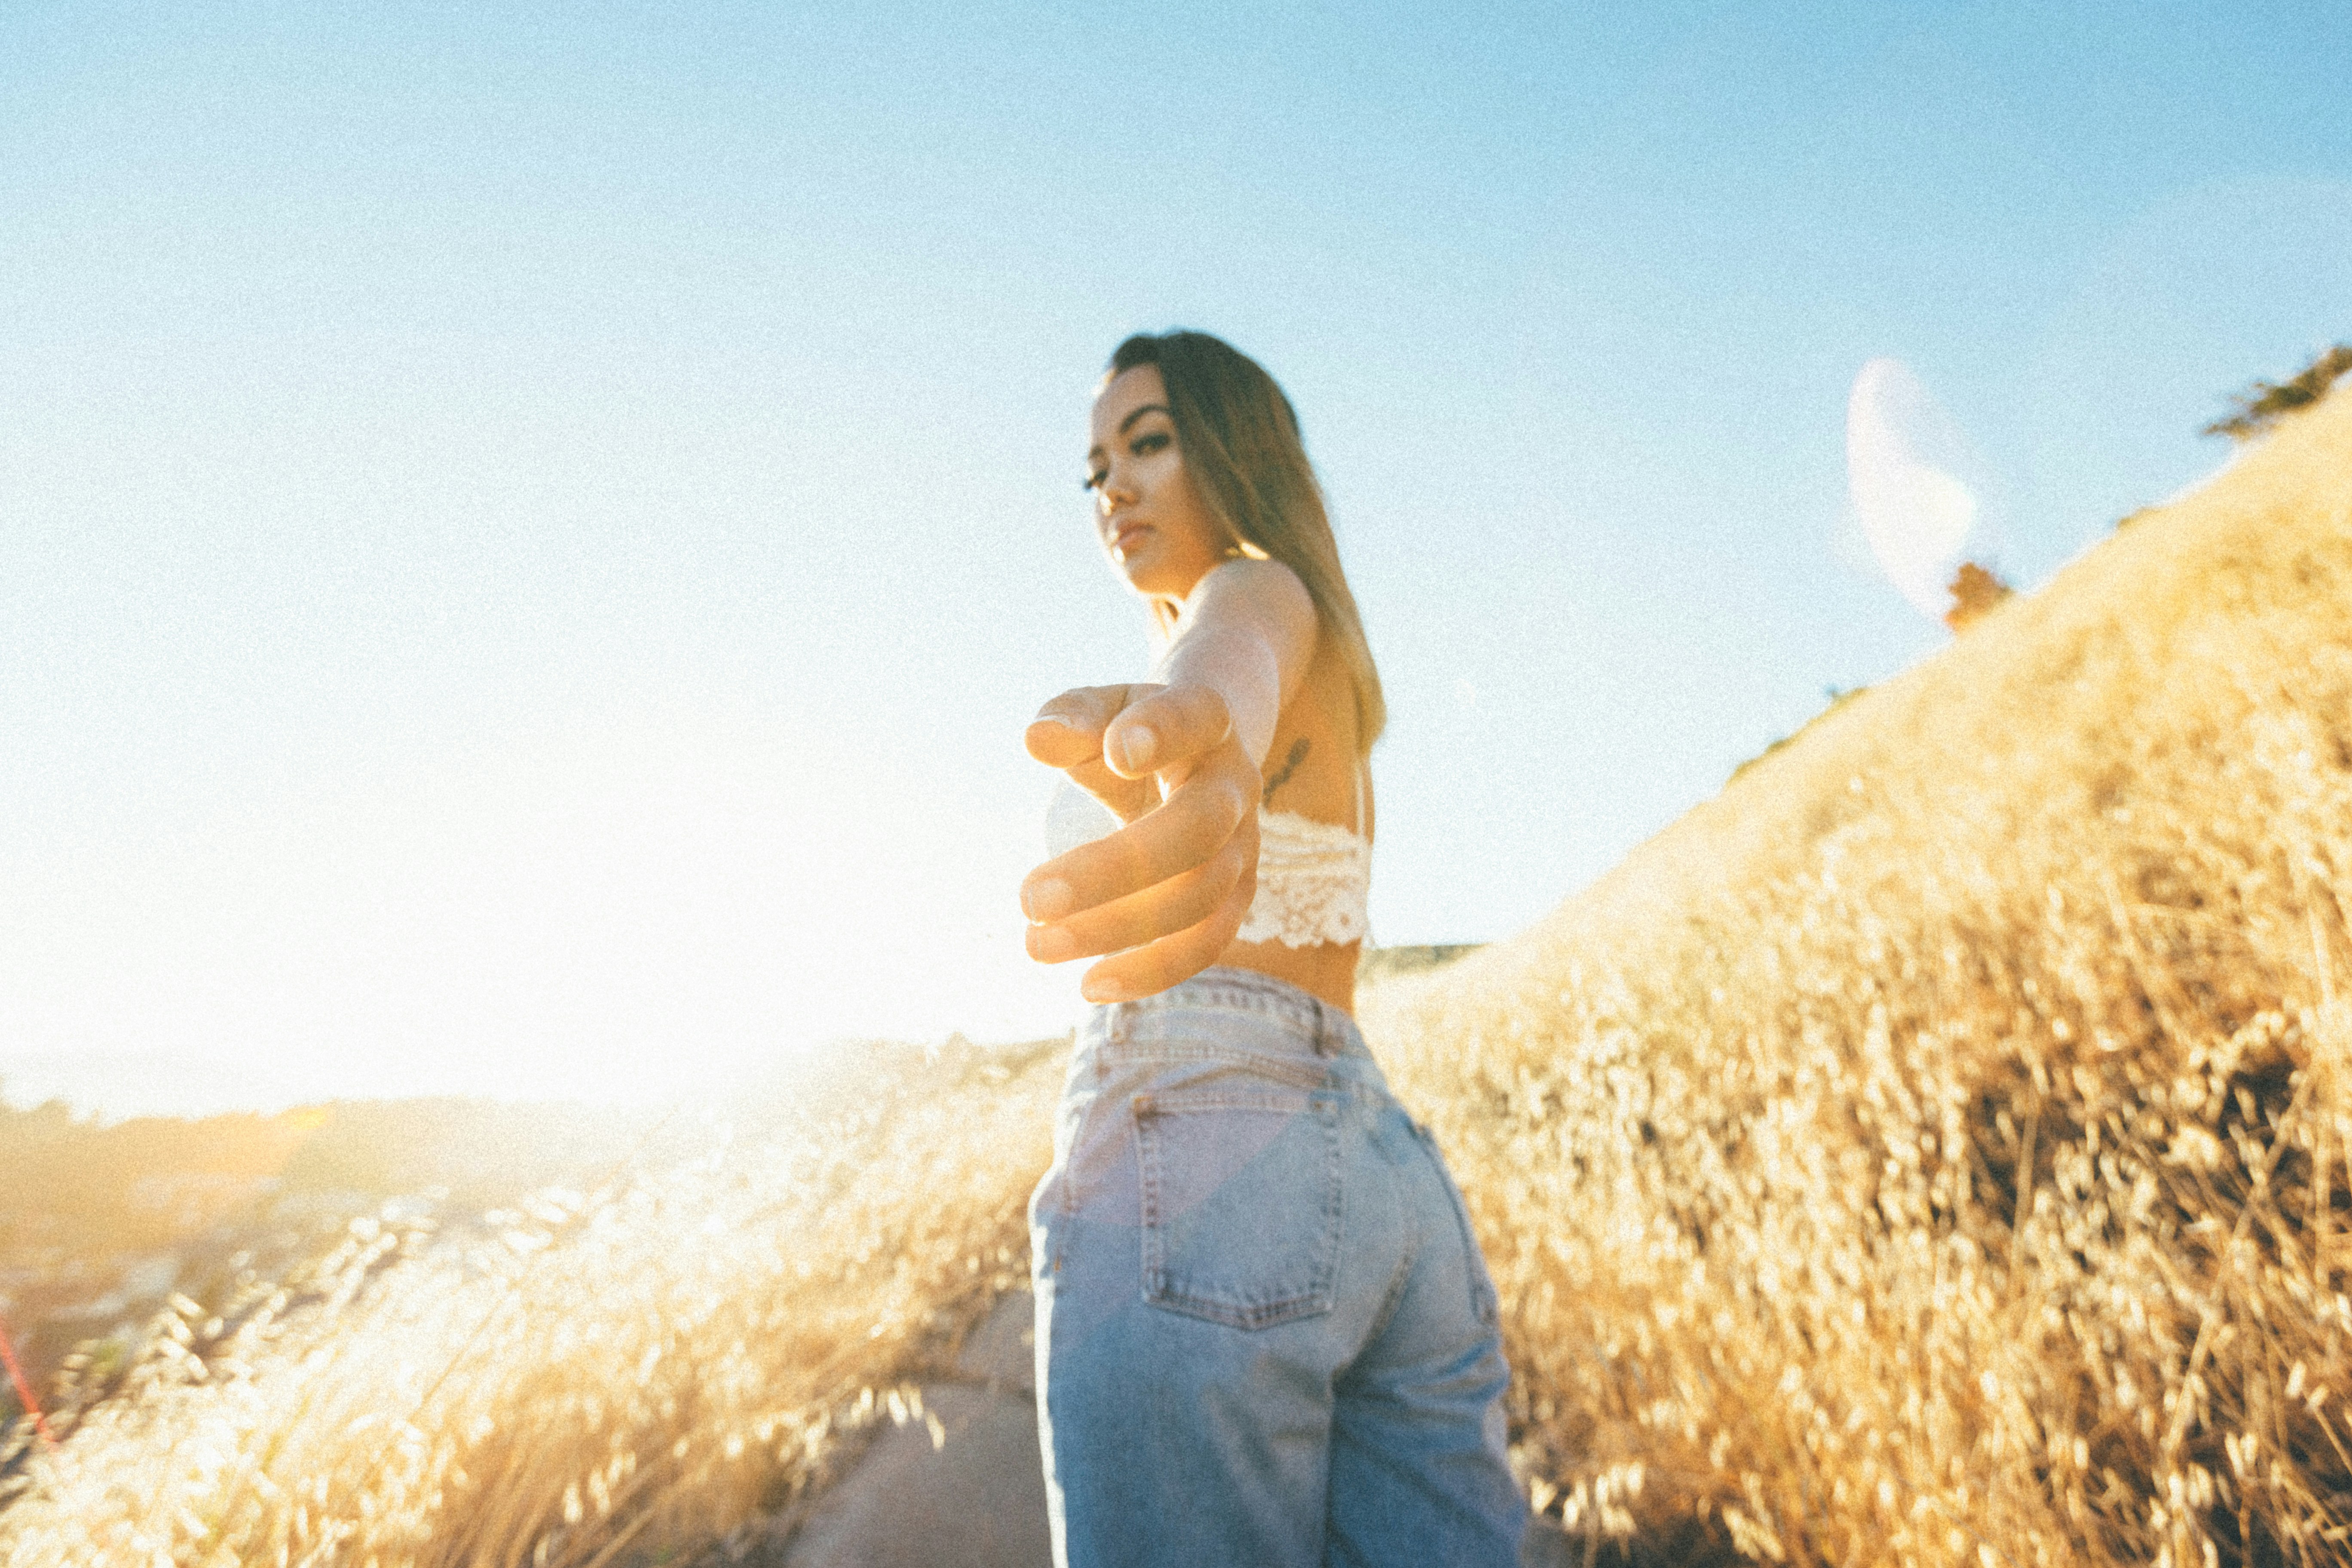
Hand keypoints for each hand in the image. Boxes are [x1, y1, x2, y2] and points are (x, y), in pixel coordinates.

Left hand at [1021, 682, 1259, 1001]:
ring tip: (1036, 944)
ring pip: (1199, 896)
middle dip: (1113, 870)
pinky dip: (1153, 970)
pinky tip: (1089, 985)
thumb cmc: (1133, 728)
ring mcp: (1245, 845)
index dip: (1163, 732)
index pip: (1194, 717)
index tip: (1118, 748)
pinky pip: (1207, 943)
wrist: (1205, 754)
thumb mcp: (1103, 709)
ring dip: (1117, 928)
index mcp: (1207, 721)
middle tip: (1028, 900)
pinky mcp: (1238, 895)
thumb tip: (1036, 740)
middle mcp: (1237, 785)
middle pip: (1195, 830)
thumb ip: (1073, 717)